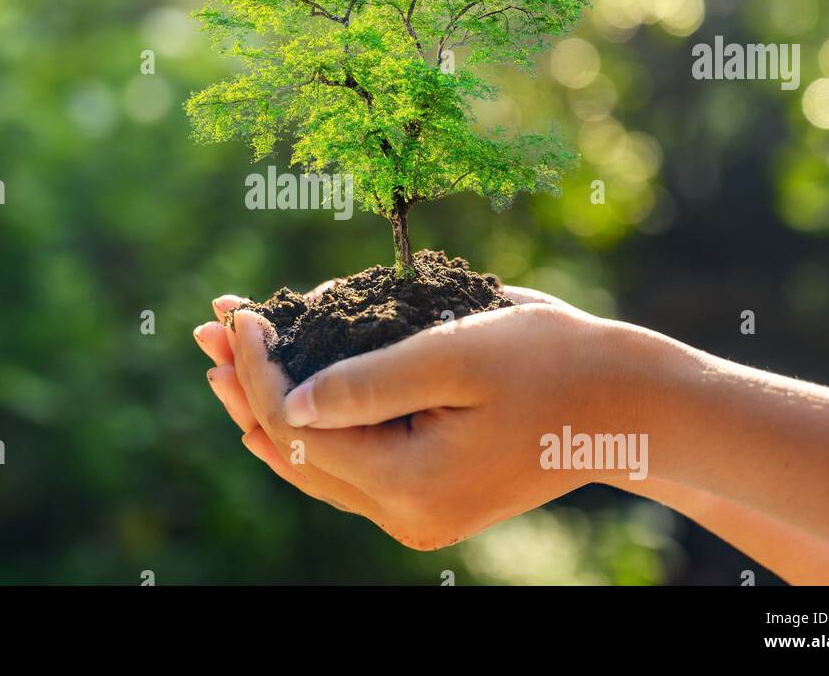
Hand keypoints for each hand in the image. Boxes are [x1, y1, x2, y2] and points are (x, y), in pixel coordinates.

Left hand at [193, 285, 649, 549]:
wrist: (623, 403)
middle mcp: (405, 514)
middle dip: (247, 387)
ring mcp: (415, 513)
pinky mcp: (426, 497)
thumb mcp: (456, 353)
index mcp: (411, 484)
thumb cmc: (550, 361)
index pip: (301, 427)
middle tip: (205, 331)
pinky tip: (281, 397)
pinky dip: (311, 425)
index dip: (260, 369)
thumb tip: (287, 399)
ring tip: (226, 360)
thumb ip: (368, 380)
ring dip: (269, 407)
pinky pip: (348, 465)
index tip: (240, 313)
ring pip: (317, 464)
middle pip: (297, 452)